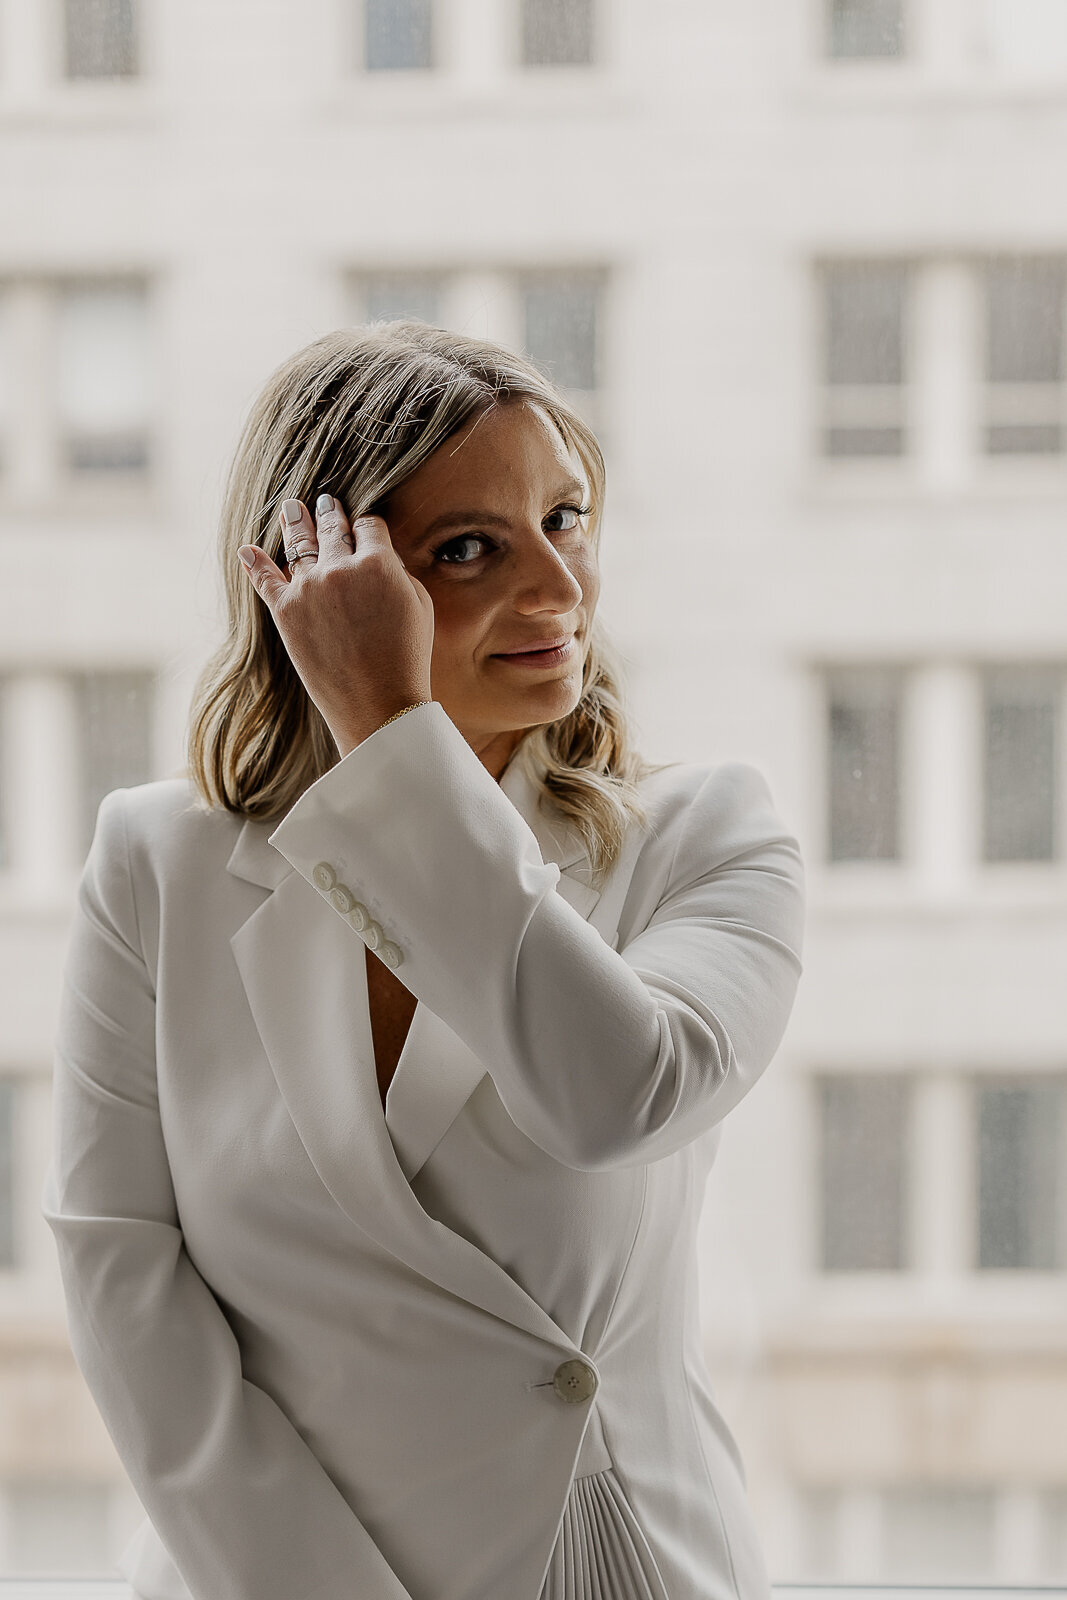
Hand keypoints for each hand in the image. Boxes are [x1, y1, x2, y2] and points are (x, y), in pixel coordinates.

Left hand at [238, 493, 433, 757]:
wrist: (379, 704)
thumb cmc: (407, 658)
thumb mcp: (419, 605)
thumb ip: (397, 573)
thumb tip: (378, 561)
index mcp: (378, 562)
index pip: (369, 526)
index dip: (368, 527)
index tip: (365, 528)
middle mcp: (339, 567)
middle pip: (332, 527)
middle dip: (330, 512)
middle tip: (325, 501)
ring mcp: (308, 588)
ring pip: (298, 544)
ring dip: (294, 522)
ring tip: (290, 508)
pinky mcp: (284, 611)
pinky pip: (264, 579)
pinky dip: (254, 562)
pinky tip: (247, 550)